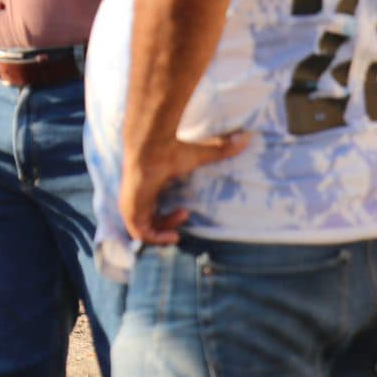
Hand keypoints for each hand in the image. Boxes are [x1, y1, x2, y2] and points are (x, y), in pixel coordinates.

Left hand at [120, 132, 250, 244]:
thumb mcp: (199, 155)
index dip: (167, 216)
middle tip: (185, 214)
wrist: (152, 148)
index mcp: (148, 187)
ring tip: (179, 227)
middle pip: (149, 221)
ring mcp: (130, 205)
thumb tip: (247, 136)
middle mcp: (137, 197)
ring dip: (164, 232)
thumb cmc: (171, 151)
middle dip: (168, 223)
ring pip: (144, 231)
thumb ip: (221, 149)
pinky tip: (173, 236)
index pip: (152, 208)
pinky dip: (157, 240)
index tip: (185, 212)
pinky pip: (140, 236)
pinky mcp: (130, 212)